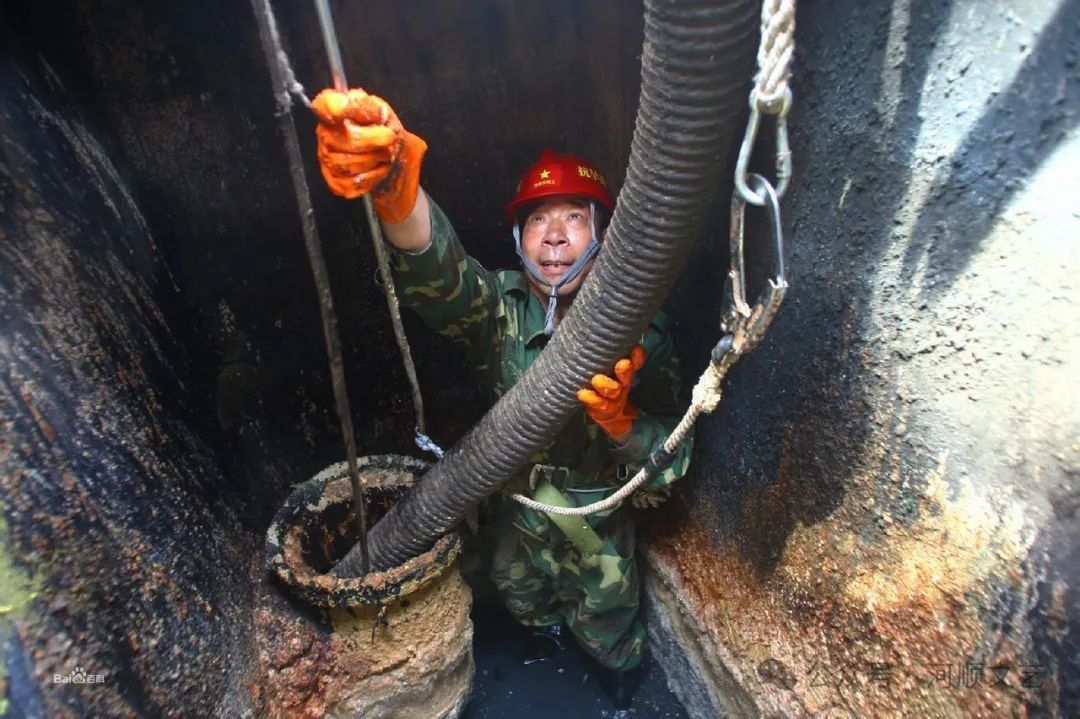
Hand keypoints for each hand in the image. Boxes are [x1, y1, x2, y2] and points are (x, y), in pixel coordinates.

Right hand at [311, 88, 427, 221]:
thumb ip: (369, 106)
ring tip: (383, 154)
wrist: (390, 153)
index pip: (324, 105)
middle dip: (377, 141)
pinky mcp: (334, 181)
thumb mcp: (380, 109)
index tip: (343, 106)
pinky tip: (376, 168)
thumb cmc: (381, 128)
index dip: (333, 106)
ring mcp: (327, 160)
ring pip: (352, 165)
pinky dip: (373, 177)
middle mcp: (325, 134)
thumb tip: (361, 106)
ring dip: (376, 160)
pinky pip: (354, 183)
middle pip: (351, 140)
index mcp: (333, 110)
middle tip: (389, 139)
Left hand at [577, 345, 644, 439]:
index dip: (637, 356)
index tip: (635, 349)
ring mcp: (614, 398)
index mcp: (624, 371)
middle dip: (625, 369)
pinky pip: (598, 404)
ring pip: (613, 391)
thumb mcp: (602, 365)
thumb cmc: (602, 382)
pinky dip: (590, 399)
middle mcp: (622, 383)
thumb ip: (597, 350)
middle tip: (622, 364)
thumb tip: (581, 323)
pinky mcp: (603, 409)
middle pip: (627, 375)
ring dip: (607, 385)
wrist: (610, 416)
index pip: (635, 361)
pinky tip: (582, 393)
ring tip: (596, 379)